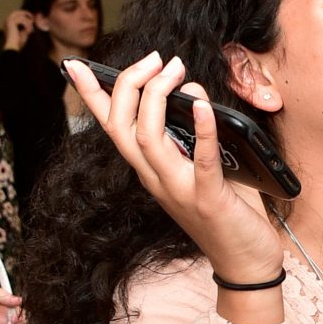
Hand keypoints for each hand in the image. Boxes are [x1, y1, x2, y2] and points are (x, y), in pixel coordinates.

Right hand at [4, 10, 36, 51]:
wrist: (13, 47)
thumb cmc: (18, 41)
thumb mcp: (24, 31)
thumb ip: (26, 25)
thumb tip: (32, 20)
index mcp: (8, 22)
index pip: (16, 14)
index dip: (24, 14)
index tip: (31, 17)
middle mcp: (6, 20)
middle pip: (17, 12)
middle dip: (26, 13)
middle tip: (32, 18)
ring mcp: (8, 20)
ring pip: (21, 16)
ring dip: (28, 23)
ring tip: (30, 30)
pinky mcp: (11, 22)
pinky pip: (22, 20)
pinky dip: (27, 25)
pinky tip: (28, 31)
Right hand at [68, 52, 282, 281]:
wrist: (245, 265)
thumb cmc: (227, 214)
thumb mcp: (201, 167)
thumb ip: (193, 134)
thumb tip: (192, 92)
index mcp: (150, 171)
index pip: (112, 128)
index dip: (93, 97)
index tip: (77, 65)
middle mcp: (155, 180)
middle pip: (122, 127)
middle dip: (129, 85)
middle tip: (154, 59)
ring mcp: (178, 190)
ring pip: (146, 139)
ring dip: (157, 98)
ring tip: (175, 70)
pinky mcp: (208, 199)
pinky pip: (201, 159)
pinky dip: (202, 128)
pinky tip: (203, 103)